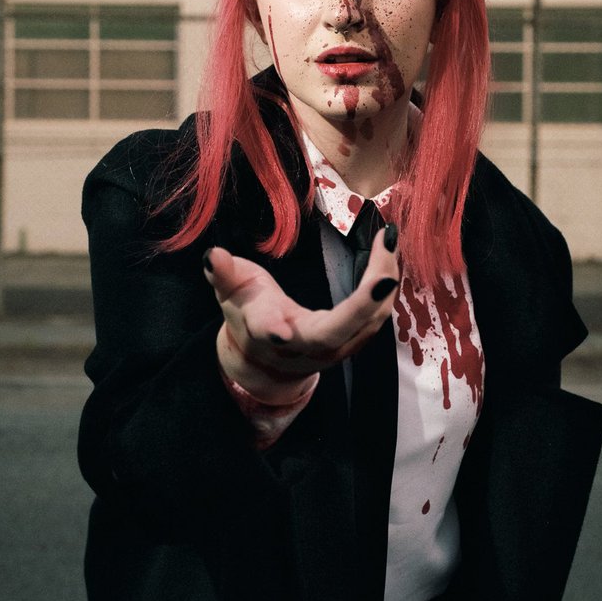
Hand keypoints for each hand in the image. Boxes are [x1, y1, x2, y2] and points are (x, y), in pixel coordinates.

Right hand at [203, 226, 399, 404]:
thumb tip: (211, 255)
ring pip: (366, 324)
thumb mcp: (230, 294)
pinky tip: (389, 255)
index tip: (279, 329)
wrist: (268, 359)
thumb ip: (223, 274)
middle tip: (384, 265)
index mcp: (268, 332)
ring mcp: (334, 349)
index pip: (268, 332)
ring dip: (382, 283)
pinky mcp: (353, 342)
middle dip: (363, 302)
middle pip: (336, 332)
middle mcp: (304, 346)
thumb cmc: (248, 317)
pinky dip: (385, 287)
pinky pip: (376, 317)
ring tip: (388, 241)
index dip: (271, 329)